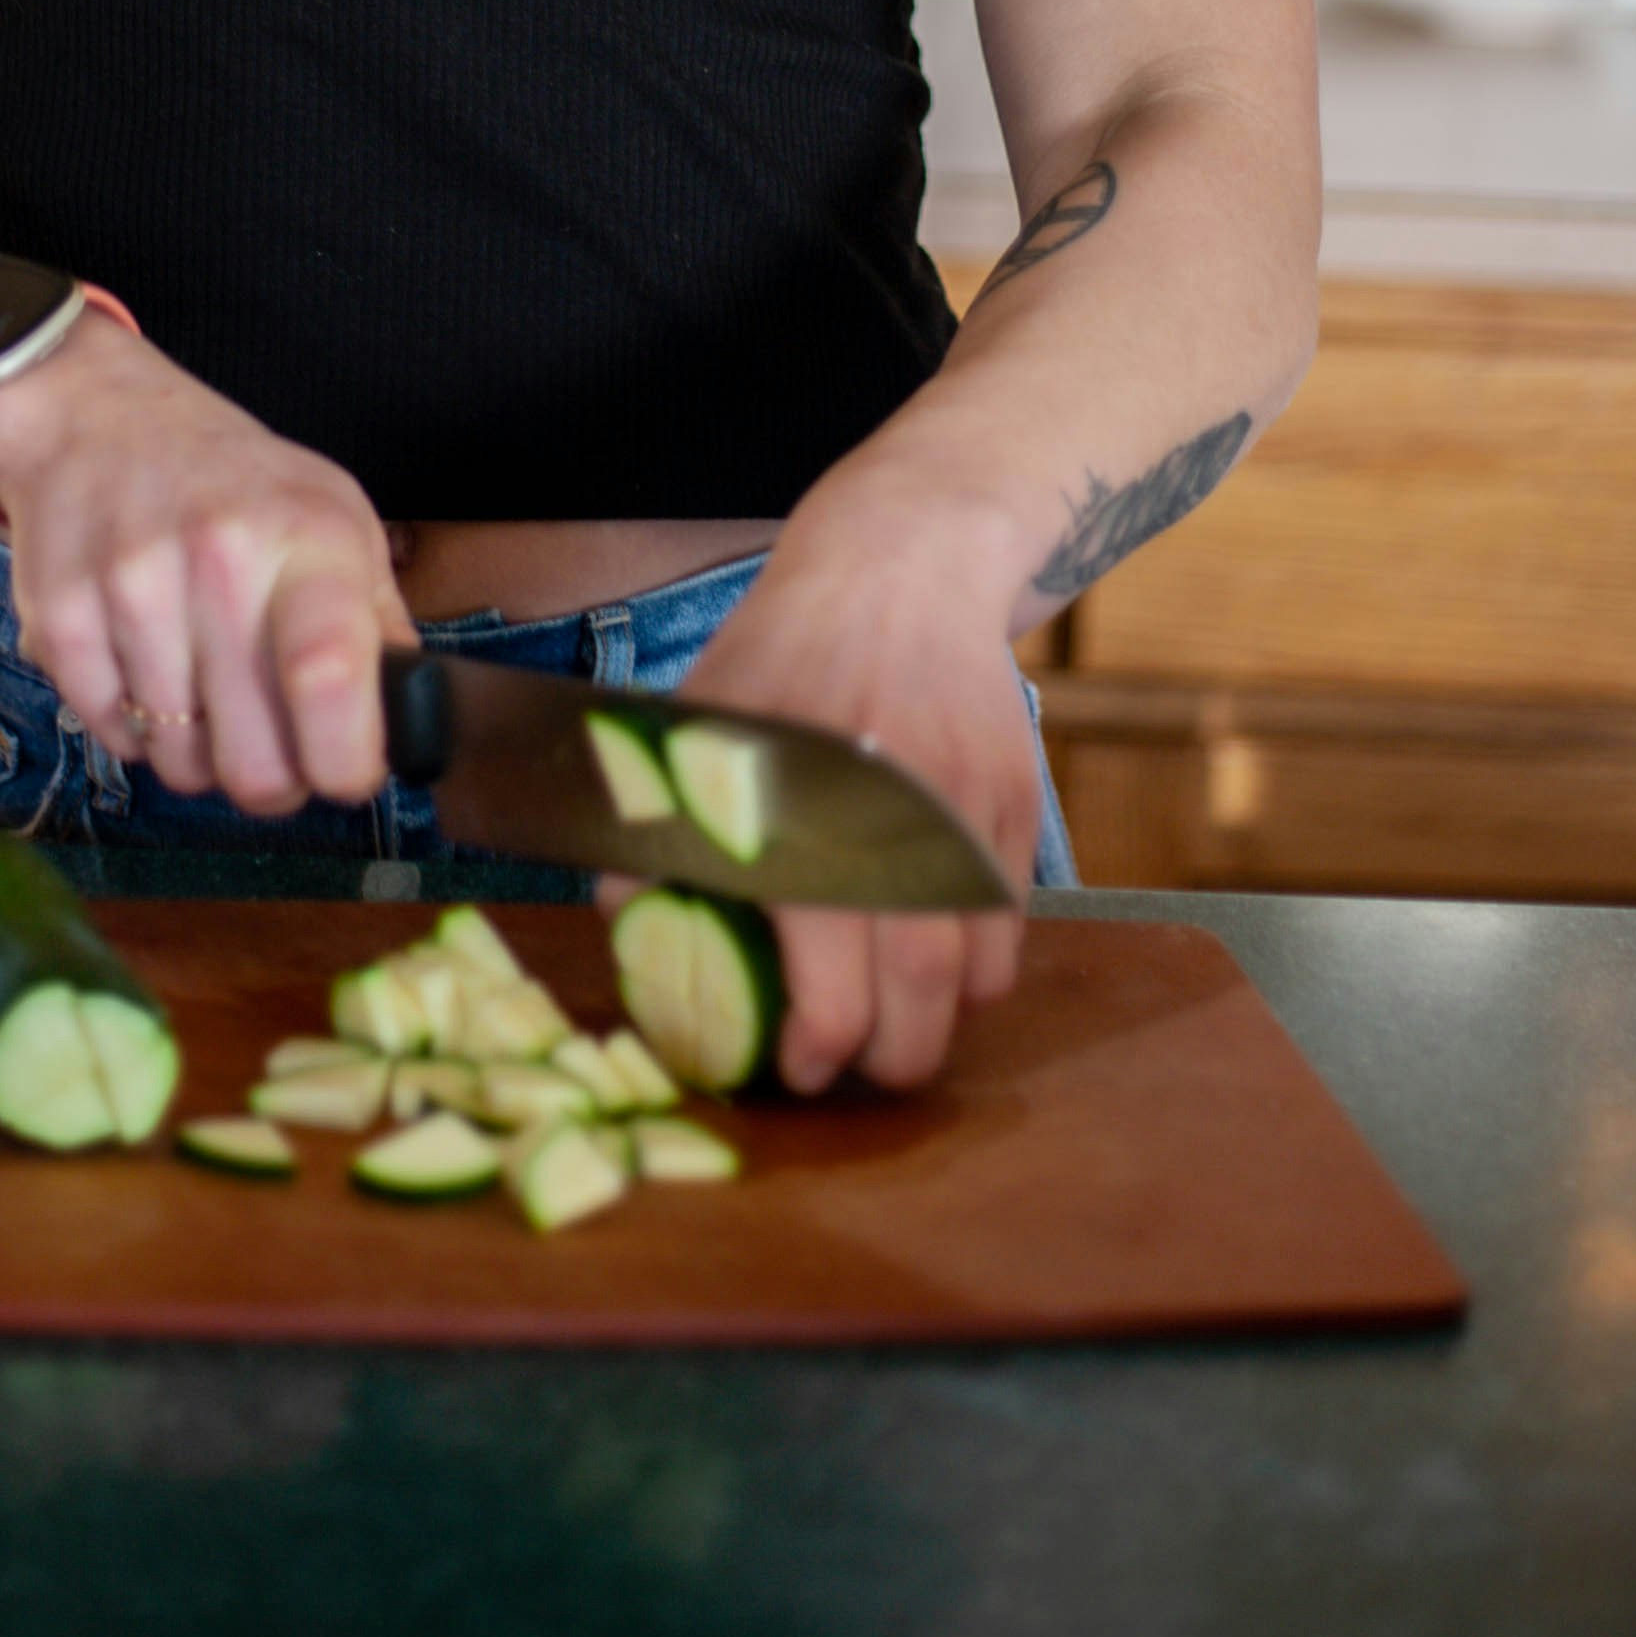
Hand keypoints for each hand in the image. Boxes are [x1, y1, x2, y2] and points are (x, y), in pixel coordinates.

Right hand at [0, 319, 415, 811]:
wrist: (96, 416)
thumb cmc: (235, 481)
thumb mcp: (334, 518)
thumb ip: (379, 622)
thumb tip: (410, 725)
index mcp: (308, 536)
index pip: (328, 675)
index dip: (345, 762)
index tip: (348, 775)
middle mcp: (218, 559)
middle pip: (253, 761)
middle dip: (273, 780)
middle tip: (274, 746)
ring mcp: (130, 589)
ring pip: (180, 765)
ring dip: (199, 750)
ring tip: (204, 684)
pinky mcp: (58, 617)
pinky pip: (114, 740)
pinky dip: (135, 728)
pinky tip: (146, 667)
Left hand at [650, 498, 1041, 1094]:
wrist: (897, 568)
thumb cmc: (780, 655)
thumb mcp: (697, 725)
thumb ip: (658, 826)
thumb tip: (623, 918)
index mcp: (799, 807)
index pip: (832, 978)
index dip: (818, 1047)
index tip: (798, 1067)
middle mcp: (890, 814)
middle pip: (922, 992)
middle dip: (892, 1059)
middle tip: (858, 1068)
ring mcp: (963, 808)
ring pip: (980, 970)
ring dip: (943, 1018)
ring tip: (899, 1020)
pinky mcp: (1012, 800)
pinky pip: (1009, 919)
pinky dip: (980, 961)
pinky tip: (938, 952)